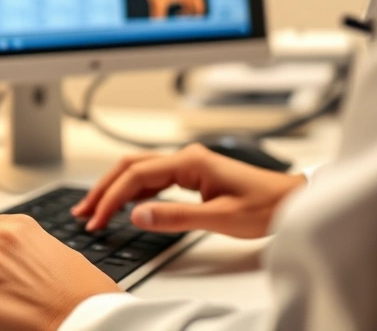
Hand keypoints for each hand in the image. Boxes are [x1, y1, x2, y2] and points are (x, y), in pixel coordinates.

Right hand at [72, 144, 306, 238]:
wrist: (293, 201)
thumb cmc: (265, 206)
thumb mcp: (220, 218)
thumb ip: (176, 216)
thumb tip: (136, 214)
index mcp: (190, 161)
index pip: (136, 175)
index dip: (111, 198)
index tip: (96, 219)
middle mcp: (185, 157)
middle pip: (130, 166)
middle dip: (102, 188)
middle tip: (83, 211)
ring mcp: (188, 164)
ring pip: (138, 170)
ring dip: (114, 188)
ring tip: (94, 208)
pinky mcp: (192, 174)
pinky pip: (152, 178)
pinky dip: (132, 190)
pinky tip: (124, 204)